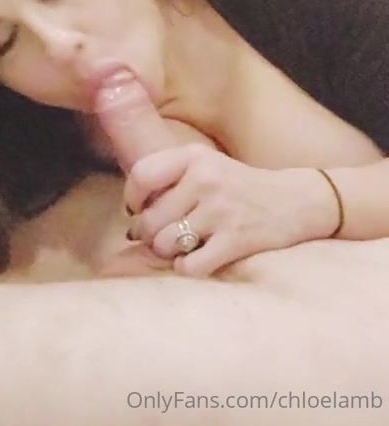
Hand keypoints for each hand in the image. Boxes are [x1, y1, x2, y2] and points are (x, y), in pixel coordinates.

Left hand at [93, 71, 338, 278]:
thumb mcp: (208, 165)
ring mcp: (220, 211)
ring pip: (165, 244)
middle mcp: (205, 180)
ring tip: (179, 247)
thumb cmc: (240, 186)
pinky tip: (195, 260)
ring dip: (166, 253)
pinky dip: (186, 269)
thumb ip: (172, 177)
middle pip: (149, 218)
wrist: (295, 202)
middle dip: (148, 234)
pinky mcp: (235, 241)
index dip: (131, 199)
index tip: (136, 209)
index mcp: (194, 157)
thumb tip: (131, 213)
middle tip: (159, 236)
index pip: (141, 175)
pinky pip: (190, 266)